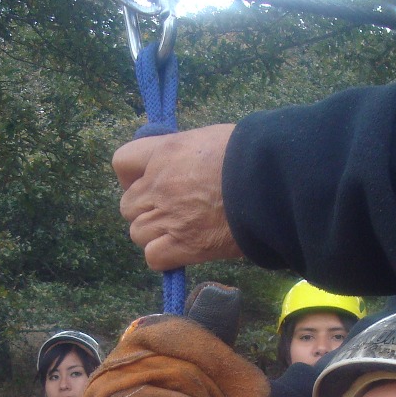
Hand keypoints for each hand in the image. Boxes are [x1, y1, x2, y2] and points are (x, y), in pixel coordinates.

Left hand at [114, 124, 243, 270]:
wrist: (273, 182)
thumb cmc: (253, 154)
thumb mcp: (213, 139)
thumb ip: (188, 154)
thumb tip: (186, 167)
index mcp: (165, 153)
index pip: (122, 163)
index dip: (131, 177)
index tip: (148, 182)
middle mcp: (159, 185)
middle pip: (128, 206)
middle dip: (146, 210)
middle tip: (172, 211)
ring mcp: (169, 218)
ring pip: (138, 234)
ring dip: (155, 235)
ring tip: (181, 232)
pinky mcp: (185, 246)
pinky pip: (154, 257)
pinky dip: (164, 257)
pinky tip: (183, 250)